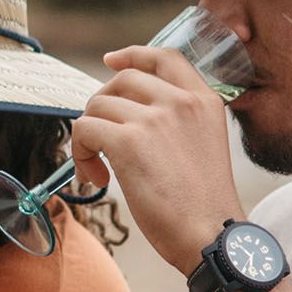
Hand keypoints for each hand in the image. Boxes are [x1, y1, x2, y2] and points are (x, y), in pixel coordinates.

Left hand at [67, 44, 247, 272]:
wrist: (210, 236)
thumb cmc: (202, 203)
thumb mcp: (203, 144)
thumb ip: (176, 120)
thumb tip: (125, 107)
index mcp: (204, 101)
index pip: (164, 57)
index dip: (133, 54)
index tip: (110, 60)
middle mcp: (181, 102)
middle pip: (121, 80)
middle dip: (102, 107)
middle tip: (102, 142)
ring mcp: (155, 119)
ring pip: (96, 106)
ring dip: (88, 137)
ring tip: (100, 170)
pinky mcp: (128, 141)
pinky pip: (84, 129)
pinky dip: (81, 154)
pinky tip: (98, 180)